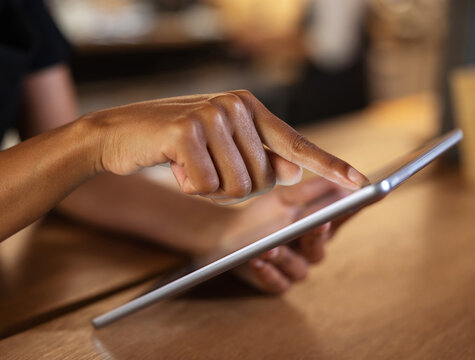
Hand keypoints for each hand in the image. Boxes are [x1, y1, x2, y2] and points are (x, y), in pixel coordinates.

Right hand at [85, 90, 365, 202]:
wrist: (116, 133)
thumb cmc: (171, 142)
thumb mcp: (219, 145)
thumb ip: (258, 155)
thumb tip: (295, 172)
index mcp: (247, 106)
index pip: (295, 141)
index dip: (328, 165)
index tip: (358, 183)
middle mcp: (235, 106)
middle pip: (262, 179)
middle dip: (233, 185)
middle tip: (204, 165)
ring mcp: (211, 115)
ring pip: (236, 186)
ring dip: (210, 187)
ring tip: (188, 163)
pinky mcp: (187, 132)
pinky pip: (206, 186)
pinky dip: (189, 185)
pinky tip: (173, 165)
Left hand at [217, 177, 353, 292]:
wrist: (226, 237)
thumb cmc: (259, 216)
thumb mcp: (284, 197)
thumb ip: (314, 189)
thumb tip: (346, 178)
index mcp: (316, 226)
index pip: (342, 218)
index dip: (357, 209)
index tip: (371, 196)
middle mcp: (309, 250)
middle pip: (320, 247)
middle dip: (317, 235)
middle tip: (318, 223)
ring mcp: (293, 268)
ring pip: (298, 268)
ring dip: (284, 257)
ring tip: (269, 248)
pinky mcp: (275, 283)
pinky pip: (277, 284)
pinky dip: (267, 273)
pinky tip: (257, 261)